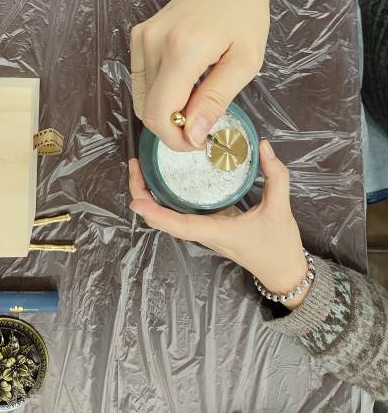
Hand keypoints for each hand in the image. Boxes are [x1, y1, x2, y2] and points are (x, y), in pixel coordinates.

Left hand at [129, 140, 309, 309]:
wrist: (282, 271)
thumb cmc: (279, 245)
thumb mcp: (281, 208)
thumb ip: (275, 175)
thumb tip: (263, 146)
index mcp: (216, 231)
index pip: (180, 225)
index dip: (156, 214)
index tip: (135, 202)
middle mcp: (203, 232)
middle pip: (162, 220)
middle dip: (142, 195)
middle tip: (136, 164)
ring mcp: (202, 231)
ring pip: (166, 217)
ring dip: (149, 195)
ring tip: (142, 165)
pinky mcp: (205, 226)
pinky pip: (176, 213)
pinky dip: (163, 196)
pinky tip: (162, 175)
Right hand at [130, 0, 276, 150]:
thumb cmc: (245, 15)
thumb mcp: (245, 62)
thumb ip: (215, 100)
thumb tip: (191, 135)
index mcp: (182, 49)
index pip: (158, 112)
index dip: (175, 138)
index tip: (199, 141)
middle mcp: (154, 42)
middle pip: (146, 108)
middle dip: (172, 126)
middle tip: (202, 122)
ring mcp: (142, 37)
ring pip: (142, 97)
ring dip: (166, 109)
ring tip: (196, 99)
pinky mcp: (139, 35)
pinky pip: (141, 79)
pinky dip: (159, 92)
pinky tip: (185, 84)